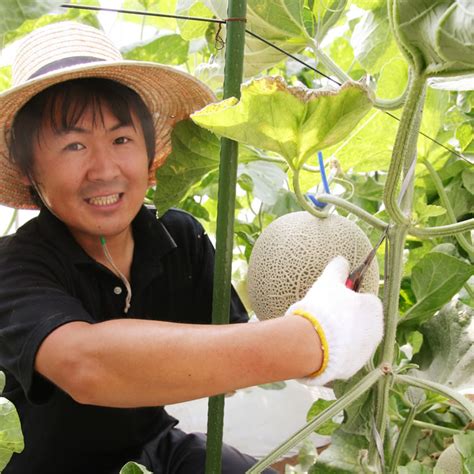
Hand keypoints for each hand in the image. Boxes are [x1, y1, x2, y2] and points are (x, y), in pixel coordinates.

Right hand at [285, 256, 382, 385]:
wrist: (313, 344)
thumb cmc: (324, 309)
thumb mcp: (328, 282)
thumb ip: (338, 269)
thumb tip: (342, 259)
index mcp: (374, 308)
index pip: (366, 300)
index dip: (350, 299)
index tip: (335, 301)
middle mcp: (377, 331)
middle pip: (361, 321)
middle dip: (347, 318)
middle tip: (326, 315)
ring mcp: (366, 352)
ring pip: (353, 339)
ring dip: (342, 336)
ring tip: (320, 332)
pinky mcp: (354, 368)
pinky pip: (345, 356)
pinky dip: (335, 351)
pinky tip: (319, 346)